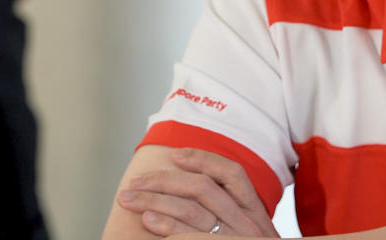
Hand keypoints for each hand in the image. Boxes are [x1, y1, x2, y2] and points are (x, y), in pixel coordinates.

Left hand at [116, 148, 278, 236]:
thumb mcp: (250, 230)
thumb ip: (232, 210)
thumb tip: (195, 187)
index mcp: (255, 211)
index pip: (232, 174)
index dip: (204, 159)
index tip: (175, 154)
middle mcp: (247, 223)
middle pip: (203, 188)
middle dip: (164, 180)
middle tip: (136, 183)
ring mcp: (234, 238)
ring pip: (191, 210)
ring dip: (154, 201)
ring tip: (130, 200)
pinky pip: (189, 236)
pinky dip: (166, 225)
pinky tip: (148, 221)